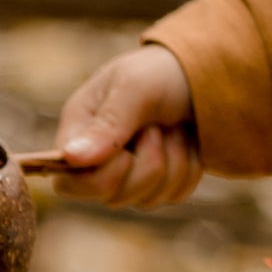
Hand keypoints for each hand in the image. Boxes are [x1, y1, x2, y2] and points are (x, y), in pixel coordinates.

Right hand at [53, 44, 201, 207]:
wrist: (202, 72)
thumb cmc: (159, 72)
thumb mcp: (134, 86)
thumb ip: (106, 123)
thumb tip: (70, 158)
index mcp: (78, 134)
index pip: (68, 184)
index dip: (101, 178)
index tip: (125, 153)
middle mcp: (98, 162)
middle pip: (113, 198)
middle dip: (148, 163)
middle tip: (157, 127)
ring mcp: (129, 177)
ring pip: (149, 199)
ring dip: (174, 160)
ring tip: (173, 126)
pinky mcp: (160, 184)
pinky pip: (175, 195)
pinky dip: (190, 167)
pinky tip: (187, 140)